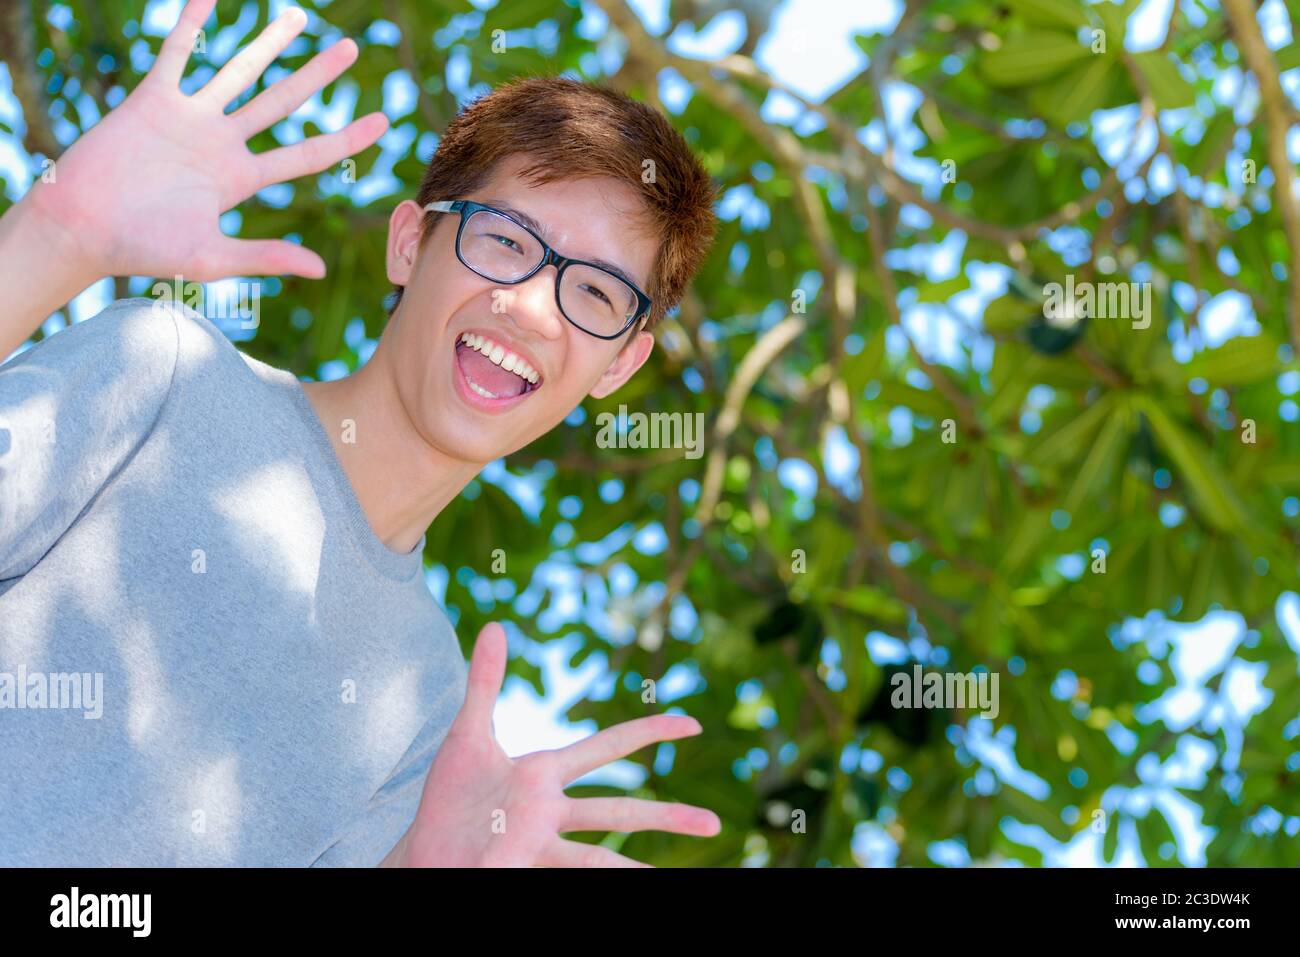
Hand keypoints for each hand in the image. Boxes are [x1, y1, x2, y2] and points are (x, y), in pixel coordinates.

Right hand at [27, 0, 385, 282]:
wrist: (82, 229)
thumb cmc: (144, 249)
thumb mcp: (213, 257)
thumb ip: (266, 256)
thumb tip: (319, 268)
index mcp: (240, 179)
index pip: (306, 154)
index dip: (345, 138)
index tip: (383, 121)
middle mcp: (222, 143)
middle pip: (282, 102)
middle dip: (316, 75)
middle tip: (351, 48)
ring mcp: (190, 118)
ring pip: (238, 71)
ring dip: (267, 43)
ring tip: (299, 17)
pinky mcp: (152, 101)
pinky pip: (176, 55)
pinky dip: (191, 25)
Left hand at [393, 622, 720, 866]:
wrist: (423, 846)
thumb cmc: (449, 797)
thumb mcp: (466, 733)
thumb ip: (485, 682)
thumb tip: (494, 624)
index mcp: (546, 773)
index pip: (610, 745)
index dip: (651, 732)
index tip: (692, 723)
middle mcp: (552, 810)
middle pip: (622, 811)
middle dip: (669, 816)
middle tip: (716, 822)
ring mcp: (540, 842)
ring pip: (600, 857)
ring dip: (637, 869)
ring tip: (676, 876)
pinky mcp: (520, 865)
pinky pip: (564, 873)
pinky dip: (596, 878)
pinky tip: (631, 878)